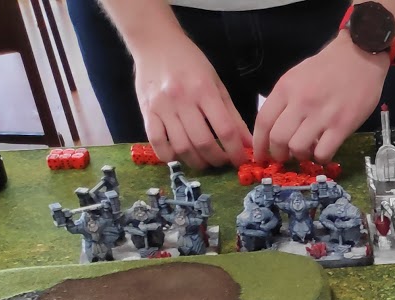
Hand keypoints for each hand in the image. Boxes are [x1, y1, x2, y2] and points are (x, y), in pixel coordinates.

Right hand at [132, 34, 250, 169]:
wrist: (155, 42)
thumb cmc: (190, 62)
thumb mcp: (216, 83)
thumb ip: (232, 115)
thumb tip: (248, 144)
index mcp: (204, 90)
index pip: (225, 130)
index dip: (236, 151)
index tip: (240, 161)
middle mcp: (182, 99)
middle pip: (203, 143)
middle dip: (217, 160)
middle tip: (222, 161)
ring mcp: (162, 107)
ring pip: (181, 147)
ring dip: (196, 162)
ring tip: (204, 161)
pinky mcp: (146, 112)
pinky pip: (157, 143)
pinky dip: (169, 156)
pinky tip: (179, 155)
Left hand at [254, 38, 387, 164]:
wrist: (359, 56)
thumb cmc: (328, 66)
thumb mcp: (297, 76)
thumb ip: (285, 99)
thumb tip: (276, 127)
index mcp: (286, 88)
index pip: (263, 121)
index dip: (259, 143)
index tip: (260, 155)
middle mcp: (301, 102)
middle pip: (278, 139)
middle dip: (278, 154)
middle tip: (284, 157)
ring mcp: (322, 115)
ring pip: (298, 148)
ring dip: (300, 156)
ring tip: (306, 152)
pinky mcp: (342, 126)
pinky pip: (323, 153)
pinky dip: (320, 158)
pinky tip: (323, 152)